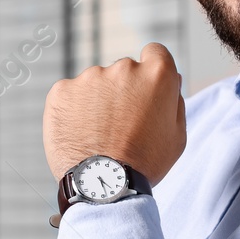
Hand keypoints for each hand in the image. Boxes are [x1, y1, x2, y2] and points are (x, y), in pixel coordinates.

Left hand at [43, 41, 186, 183]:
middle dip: (124, 91)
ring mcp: (90, 78)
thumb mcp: (177, 134)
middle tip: (122, 125)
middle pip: (124, 71)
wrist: (102, 185)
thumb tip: (170, 79)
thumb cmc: (144, 163)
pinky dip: (73, 110)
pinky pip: (70, 95)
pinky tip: (80, 133)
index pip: (155, 52)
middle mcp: (123, 68)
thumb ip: (174, 100)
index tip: (144, 89)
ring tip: (99, 135)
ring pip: (96, 83)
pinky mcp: (62, 90)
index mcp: (156, 74)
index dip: (151, 71)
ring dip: (97, 101)